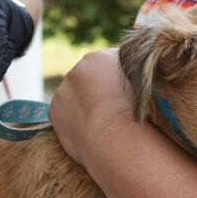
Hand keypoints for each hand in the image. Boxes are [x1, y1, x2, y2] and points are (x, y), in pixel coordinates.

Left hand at [48, 48, 133, 168]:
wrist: (116, 140)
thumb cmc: (136, 112)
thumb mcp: (143, 84)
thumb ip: (132, 73)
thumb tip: (132, 75)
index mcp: (99, 57)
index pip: (110, 62)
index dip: (121, 78)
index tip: (129, 93)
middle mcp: (77, 69)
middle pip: (90, 77)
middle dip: (99, 88)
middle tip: (114, 107)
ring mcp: (63, 89)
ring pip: (76, 94)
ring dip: (84, 102)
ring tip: (101, 121)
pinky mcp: (53, 110)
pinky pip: (65, 112)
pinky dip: (73, 118)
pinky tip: (88, 129)